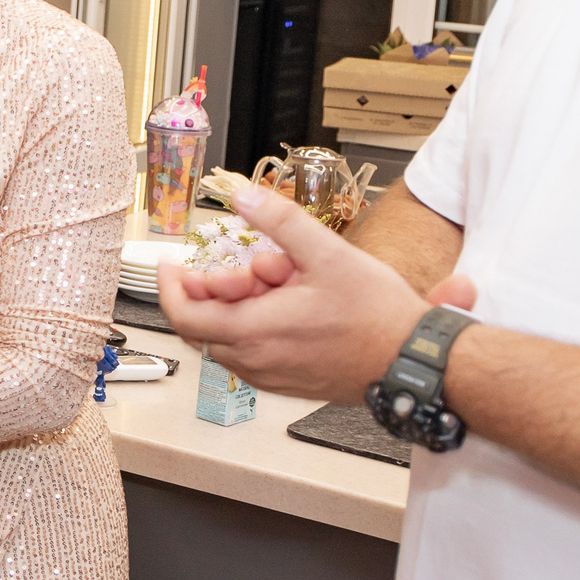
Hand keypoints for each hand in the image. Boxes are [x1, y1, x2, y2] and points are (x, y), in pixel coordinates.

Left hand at [159, 185, 446, 403]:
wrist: (410, 361)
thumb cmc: (376, 316)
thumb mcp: (327, 253)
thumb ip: (280, 220)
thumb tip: (244, 195)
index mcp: (253, 331)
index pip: (183, 315)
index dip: (168, 287)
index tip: (169, 264)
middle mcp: (255, 361)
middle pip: (205, 324)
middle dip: (218, 288)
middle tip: (254, 266)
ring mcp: (270, 377)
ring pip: (230, 338)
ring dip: (242, 306)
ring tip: (285, 283)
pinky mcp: (287, 384)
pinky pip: (253, 353)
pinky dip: (257, 326)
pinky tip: (294, 305)